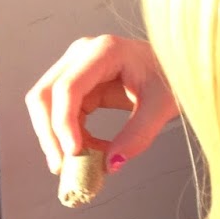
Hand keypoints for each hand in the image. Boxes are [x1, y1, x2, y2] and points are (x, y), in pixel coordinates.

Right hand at [25, 34, 177, 174]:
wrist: (175, 68)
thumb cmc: (172, 77)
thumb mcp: (162, 106)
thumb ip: (138, 135)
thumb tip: (111, 164)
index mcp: (105, 51)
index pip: (68, 87)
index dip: (64, 122)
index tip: (74, 154)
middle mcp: (81, 54)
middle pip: (44, 95)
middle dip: (49, 134)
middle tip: (62, 167)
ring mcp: (74, 67)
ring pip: (44, 106)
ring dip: (54, 138)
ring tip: (79, 162)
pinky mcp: (74, 83)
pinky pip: (58, 113)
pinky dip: (67, 136)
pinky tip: (88, 150)